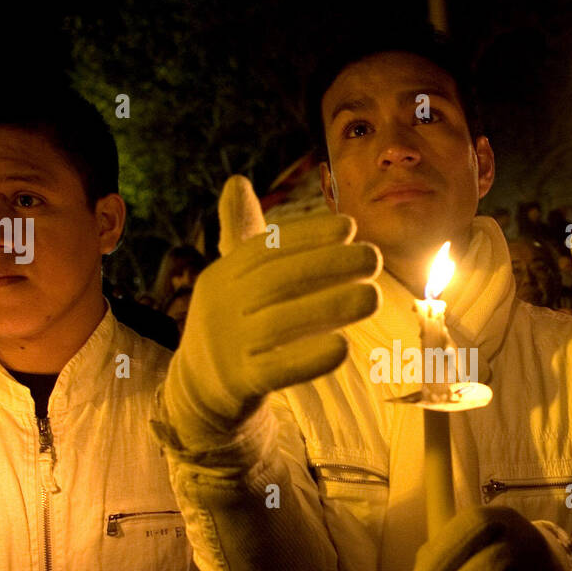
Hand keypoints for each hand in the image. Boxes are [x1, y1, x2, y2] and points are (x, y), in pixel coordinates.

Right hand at [164, 175, 380, 434]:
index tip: (350, 226)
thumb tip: (236, 180)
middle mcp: (220, 306)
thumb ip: (244, 235)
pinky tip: (343, 347)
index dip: (308, 235)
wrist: (197, 390)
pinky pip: (276, 370)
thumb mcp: (231, 279)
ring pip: (281, 323)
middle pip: (277, 280)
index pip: (266, 248)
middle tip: (374, 257)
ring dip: (330, 307)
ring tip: (372, 297)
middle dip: (329, 265)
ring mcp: (226, 347)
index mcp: (222, 276)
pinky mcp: (239, 384)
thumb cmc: (232, 324)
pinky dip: (309, 359)